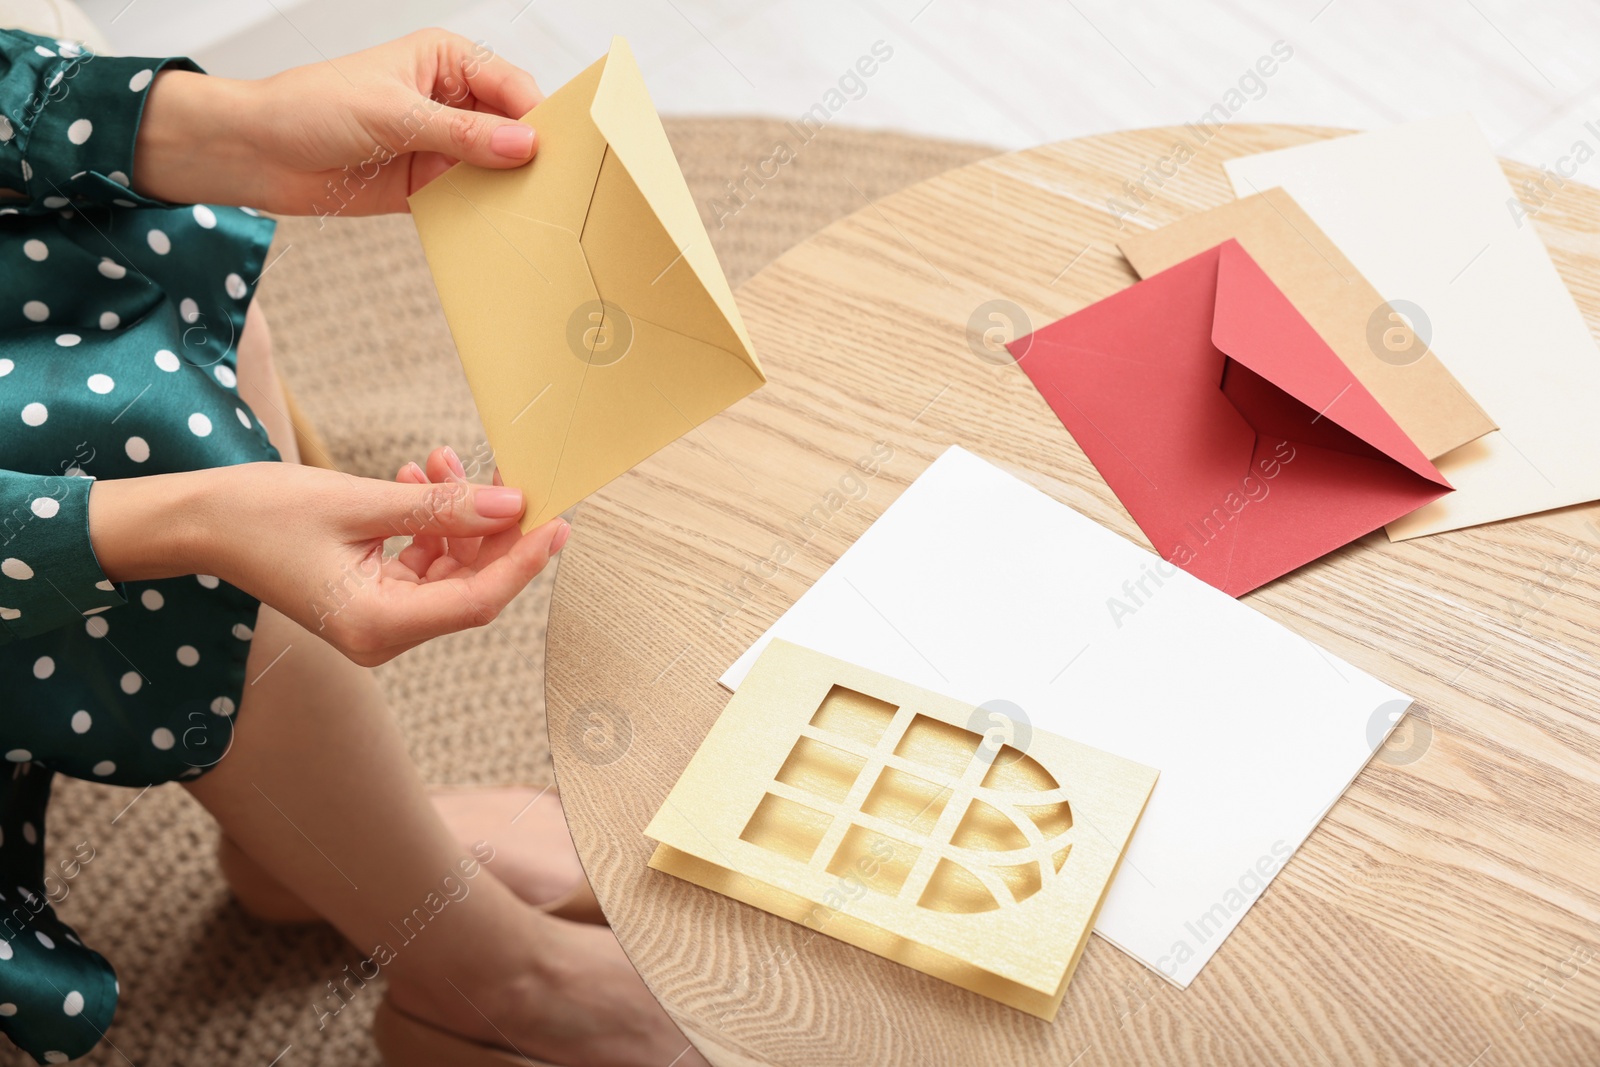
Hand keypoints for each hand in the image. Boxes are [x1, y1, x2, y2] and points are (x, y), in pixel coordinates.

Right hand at [90, 456, 568, 665]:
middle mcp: (382, 634)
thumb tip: (512, 504)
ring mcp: (376, 618)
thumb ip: (440, 508)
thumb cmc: (264, 513)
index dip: (523, 560)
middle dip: (491, 527)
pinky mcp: (370, 596)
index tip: (558, 520)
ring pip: (447, 568)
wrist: (201, 520)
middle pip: (469, 584)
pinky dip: (428, 521)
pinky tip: (416, 477)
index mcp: (377, 626)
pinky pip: (420, 561)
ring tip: (440, 459)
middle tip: (507, 474)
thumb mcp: (360, 503)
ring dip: (455, 514)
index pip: (477, 600)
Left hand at [134, 29, 543, 214]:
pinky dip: (483, 213)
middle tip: (553, 186)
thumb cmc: (312, 107)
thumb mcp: (395, 114)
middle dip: (530, 156)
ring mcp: (441, 145)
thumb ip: (463, 134)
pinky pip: (469, 200)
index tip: (556, 150)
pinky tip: (497, 227)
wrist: (258, 152)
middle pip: (512, 129)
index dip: (537, 117)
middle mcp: (450, 101)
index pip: (512, 86)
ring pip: (495, 168)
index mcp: (446, 61)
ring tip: (531, 212)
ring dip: (509, 189)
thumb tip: (524, 145)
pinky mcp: (427, 185)